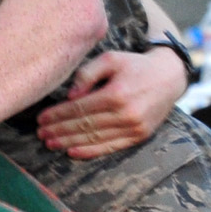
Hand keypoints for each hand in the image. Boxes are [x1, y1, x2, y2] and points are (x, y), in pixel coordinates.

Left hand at [35, 47, 186, 158]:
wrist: (170, 76)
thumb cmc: (135, 65)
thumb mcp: (110, 59)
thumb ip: (87, 74)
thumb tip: (70, 96)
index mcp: (116, 94)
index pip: (79, 108)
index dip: (57, 115)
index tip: (40, 119)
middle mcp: (126, 114)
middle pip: (84, 125)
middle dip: (59, 130)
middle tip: (40, 134)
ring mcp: (135, 128)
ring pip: (95, 138)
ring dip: (70, 142)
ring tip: (50, 143)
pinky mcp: (140, 136)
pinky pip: (112, 147)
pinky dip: (91, 151)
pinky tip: (73, 152)